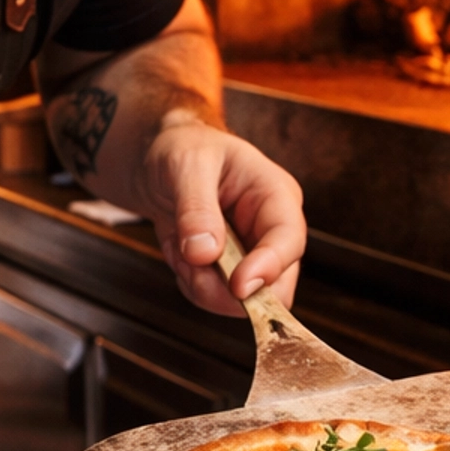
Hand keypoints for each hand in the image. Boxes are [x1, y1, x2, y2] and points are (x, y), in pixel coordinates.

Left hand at [139, 115, 305, 315]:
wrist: (160, 162)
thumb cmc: (184, 149)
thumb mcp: (186, 165)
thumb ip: (196, 207)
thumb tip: (204, 252)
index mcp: (275, 195)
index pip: (288, 240)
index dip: (269, 268)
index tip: (238, 285)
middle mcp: (271, 230)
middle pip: (276, 286)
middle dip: (228, 287)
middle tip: (190, 265)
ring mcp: (252, 255)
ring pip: (242, 301)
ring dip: (201, 283)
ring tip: (179, 244)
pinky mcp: (230, 273)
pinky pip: (215, 299)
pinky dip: (190, 282)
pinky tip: (180, 251)